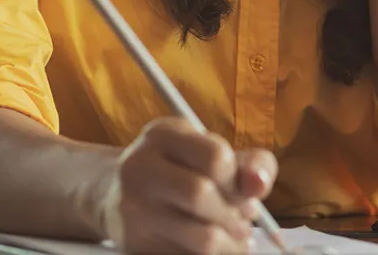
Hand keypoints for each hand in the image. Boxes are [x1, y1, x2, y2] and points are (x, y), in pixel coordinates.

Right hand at [95, 117, 277, 254]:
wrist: (118, 196)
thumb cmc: (183, 171)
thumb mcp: (214, 154)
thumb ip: (251, 164)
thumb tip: (259, 184)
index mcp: (162, 134)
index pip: (216, 157)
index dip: (239, 181)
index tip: (244, 194)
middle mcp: (138, 168)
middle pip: (201, 195)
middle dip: (234, 216)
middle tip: (244, 224)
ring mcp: (131, 210)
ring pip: (202, 238)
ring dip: (230, 245)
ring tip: (234, 240)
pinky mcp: (133, 246)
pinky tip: (212, 250)